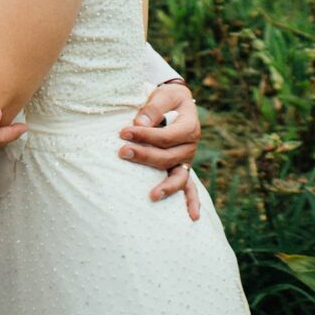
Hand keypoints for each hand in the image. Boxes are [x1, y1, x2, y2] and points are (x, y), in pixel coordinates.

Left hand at [119, 82, 201, 221]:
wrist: (177, 102)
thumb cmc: (167, 99)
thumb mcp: (163, 95)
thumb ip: (152, 108)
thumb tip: (138, 123)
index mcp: (189, 126)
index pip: (165, 136)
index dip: (144, 135)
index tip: (123, 132)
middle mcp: (191, 145)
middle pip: (168, 157)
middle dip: (144, 156)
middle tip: (121, 152)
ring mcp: (187, 159)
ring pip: (178, 177)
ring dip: (165, 186)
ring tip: (151, 196)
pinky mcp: (182, 167)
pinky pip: (190, 187)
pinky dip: (192, 202)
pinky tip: (192, 218)